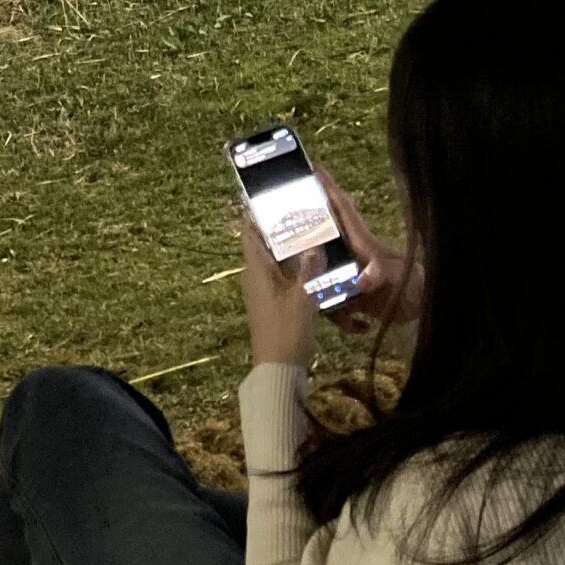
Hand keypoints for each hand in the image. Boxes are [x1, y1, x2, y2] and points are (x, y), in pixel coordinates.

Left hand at [240, 214, 316, 368]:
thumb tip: (314, 242)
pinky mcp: (273, 303)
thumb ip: (308, 267)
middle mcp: (255, 275)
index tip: (270, 195)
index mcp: (256, 268)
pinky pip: (281, 276)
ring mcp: (263, 290)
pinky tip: (314, 265)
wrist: (278, 368)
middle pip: (264, 243)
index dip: (256, 213)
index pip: (250, 232)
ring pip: (274, 260)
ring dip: (289, 248)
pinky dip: (294, 267)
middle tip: (302, 211)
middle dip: (279, 228)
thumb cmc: (286, 328)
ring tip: (312, 233)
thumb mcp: (303, 296)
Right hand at [317, 167, 422, 335]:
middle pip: (320, 243)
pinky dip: (345, 321)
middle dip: (305, 246)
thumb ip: (380, 273)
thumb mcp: (398, 276)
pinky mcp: (352, 299)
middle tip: (286, 248)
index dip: (327, 187)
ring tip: (344, 313)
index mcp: (360, 241)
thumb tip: (361, 279)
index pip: (341, 209)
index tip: (311, 167)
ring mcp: (349, 277)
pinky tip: (362, 327)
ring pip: (322, 280)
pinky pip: (335, 309)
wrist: (425, 311)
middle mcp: (350, 256)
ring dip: (326, 299)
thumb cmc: (414, 285)